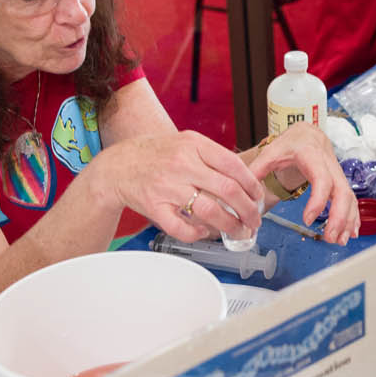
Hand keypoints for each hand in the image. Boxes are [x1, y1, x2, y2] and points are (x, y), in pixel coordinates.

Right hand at [108, 131, 263, 242]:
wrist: (118, 165)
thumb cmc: (157, 155)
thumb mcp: (185, 143)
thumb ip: (212, 157)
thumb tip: (245, 180)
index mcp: (193, 144)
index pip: (232, 165)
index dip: (251, 184)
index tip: (258, 197)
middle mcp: (181, 164)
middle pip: (227, 190)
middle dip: (247, 210)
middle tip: (254, 220)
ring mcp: (167, 186)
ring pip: (209, 211)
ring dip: (229, 225)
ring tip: (238, 231)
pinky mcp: (154, 207)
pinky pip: (182, 227)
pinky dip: (198, 233)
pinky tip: (204, 232)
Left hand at [247, 125, 359, 243]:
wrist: (307, 135)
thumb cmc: (290, 144)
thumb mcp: (271, 152)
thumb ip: (257, 170)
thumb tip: (245, 193)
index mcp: (312, 156)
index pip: (322, 179)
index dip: (318, 200)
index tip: (307, 219)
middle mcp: (330, 165)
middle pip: (343, 192)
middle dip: (339, 217)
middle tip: (329, 238)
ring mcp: (338, 174)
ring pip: (350, 198)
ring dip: (348, 221)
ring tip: (339, 241)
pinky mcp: (341, 182)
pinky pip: (352, 200)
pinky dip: (353, 217)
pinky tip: (351, 232)